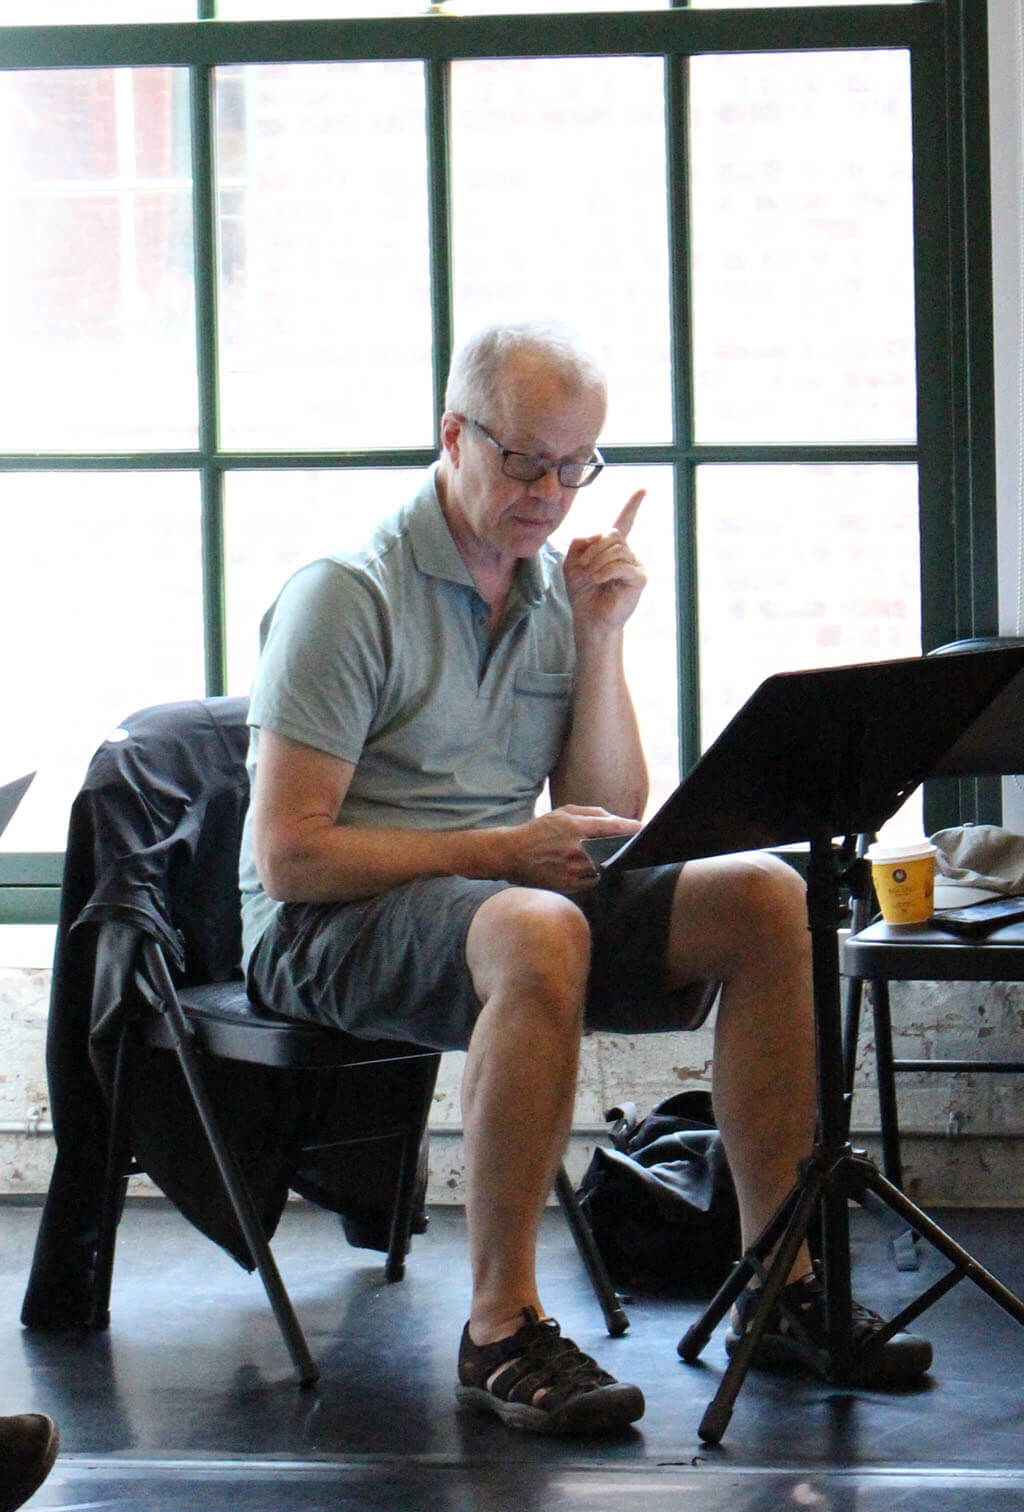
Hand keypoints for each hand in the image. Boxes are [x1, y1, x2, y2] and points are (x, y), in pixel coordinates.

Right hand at [502, 805, 641, 893]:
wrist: (512, 854)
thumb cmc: (539, 830)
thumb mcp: (563, 812)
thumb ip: (592, 813)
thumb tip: (617, 820)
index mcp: (576, 828)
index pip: (615, 828)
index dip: (633, 828)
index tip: (644, 829)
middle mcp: (577, 850)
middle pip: (614, 850)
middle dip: (622, 847)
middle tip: (629, 845)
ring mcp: (574, 870)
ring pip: (606, 868)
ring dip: (611, 862)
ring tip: (610, 856)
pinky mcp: (570, 885)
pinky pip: (594, 881)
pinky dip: (597, 874)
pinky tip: (593, 868)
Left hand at [563, 491, 646, 638]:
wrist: (588, 617)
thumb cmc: (582, 592)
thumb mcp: (572, 561)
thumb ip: (580, 542)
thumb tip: (600, 537)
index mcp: (612, 547)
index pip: (624, 521)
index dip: (633, 505)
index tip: (643, 490)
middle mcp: (627, 553)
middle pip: (612, 534)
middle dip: (593, 549)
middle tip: (583, 567)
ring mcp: (635, 565)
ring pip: (616, 548)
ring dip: (597, 561)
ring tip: (590, 577)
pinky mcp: (639, 578)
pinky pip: (622, 564)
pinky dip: (605, 570)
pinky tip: (598, 579)